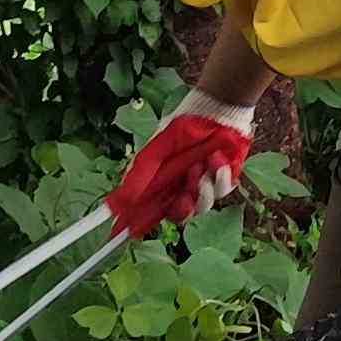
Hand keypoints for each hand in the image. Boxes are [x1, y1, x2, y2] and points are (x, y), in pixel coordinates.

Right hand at [106, 89, 258, 238]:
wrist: (216, 109)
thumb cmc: (182, 127)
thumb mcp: (155, 151)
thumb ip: (138, 177)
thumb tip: (116, 204)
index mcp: (163, 182)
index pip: (152, 209)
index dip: (142, 222)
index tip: (132, 231)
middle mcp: (182, 186)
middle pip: (180, 215)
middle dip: (182, 208)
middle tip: (184, 196)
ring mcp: (204, 184)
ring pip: (202, 205)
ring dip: (201, 186)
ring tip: (199, 164)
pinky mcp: (225, 179)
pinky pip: (221, 190)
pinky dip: (218, 175)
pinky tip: (216, 158)